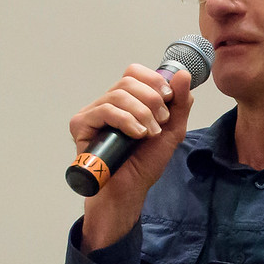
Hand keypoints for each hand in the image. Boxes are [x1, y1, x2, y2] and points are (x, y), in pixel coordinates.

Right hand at [72, 64, 195, 250]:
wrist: (129, 191)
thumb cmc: (144, 164)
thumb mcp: (172, 130)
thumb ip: (180, 103)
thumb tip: (183, 74)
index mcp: (127, 101)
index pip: (135, 72)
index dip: (154, 81)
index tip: (169, 98)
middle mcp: (108, 103)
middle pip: (129, 81)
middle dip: (152, 100)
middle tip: (161, 123)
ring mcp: (92, 113)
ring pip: (118, 94)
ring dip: (142, 113)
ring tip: (150, 134)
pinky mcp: (81, 125)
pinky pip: (104, 110)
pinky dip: (126, 120)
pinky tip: (136, 135)